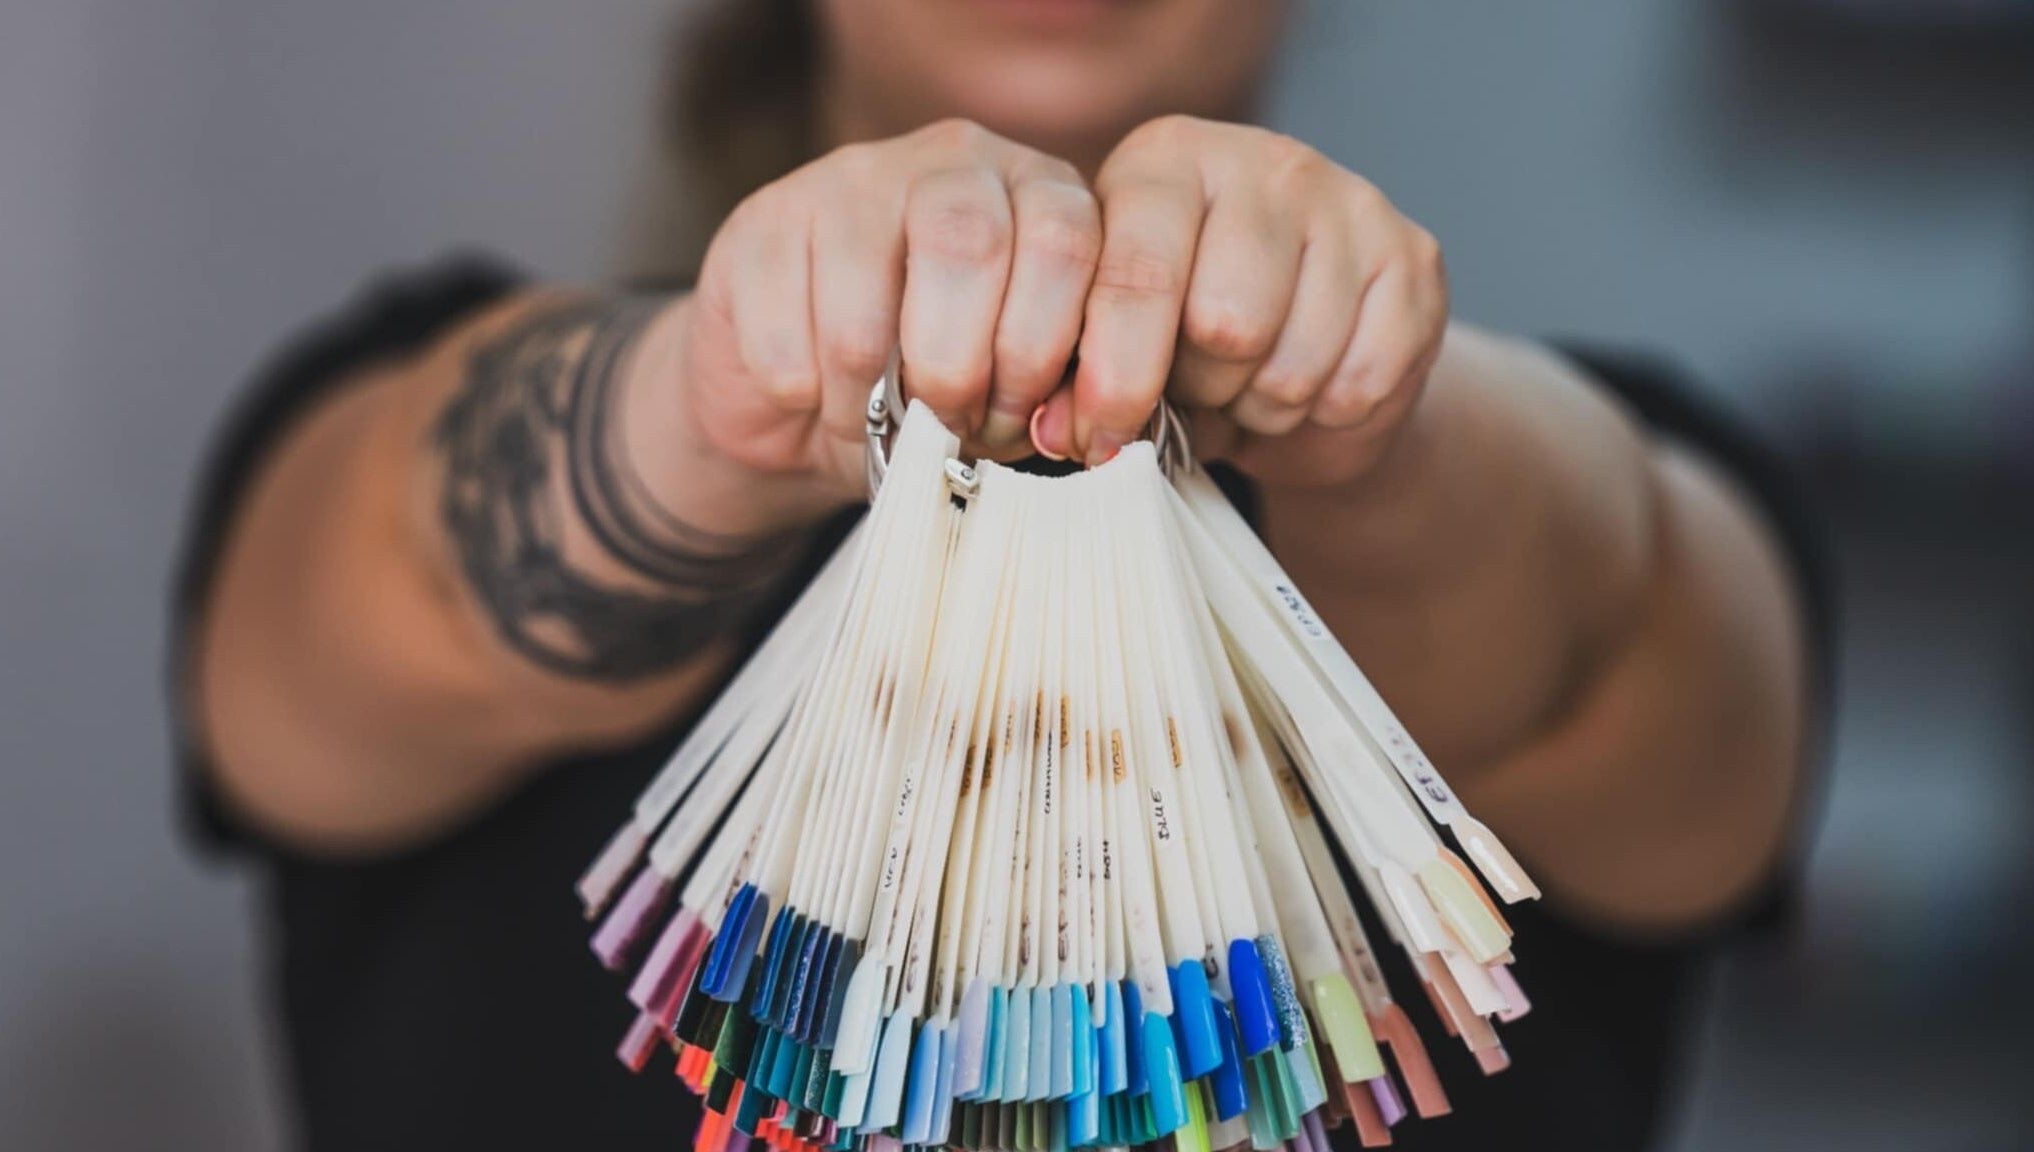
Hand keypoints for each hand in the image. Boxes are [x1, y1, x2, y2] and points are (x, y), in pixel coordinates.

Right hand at [630, 119, 1102, 528]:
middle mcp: (954, 160)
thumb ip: (1051, 396)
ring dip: (867, 403)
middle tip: (944, 424)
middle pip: (970, 247)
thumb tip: (1066, 424)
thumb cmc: (934, 391)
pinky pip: (785, 340)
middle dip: (959, 371)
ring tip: (869, 419)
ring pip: (865, 315)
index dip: (1040, 352)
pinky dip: (801, 395)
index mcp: (1039, 192)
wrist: (804, 396)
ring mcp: (852, 177)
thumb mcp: (1013, 394)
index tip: (1015, 420)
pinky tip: (808, 390)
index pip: (1065, 242)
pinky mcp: (765, 219)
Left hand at [1029, 116, 1447, 488]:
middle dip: (1205, 388)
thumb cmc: (1188, 344)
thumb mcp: (1120, 346)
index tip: (1100, 438)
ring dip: (1265, 407)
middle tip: (1204, 385)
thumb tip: (1059, 431)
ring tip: (1254, 385)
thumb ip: (1083, 380)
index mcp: (1166, 161)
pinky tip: (1314, 384)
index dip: (1117, 375)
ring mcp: (1350, 201)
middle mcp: (1264, 160)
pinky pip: (1360, 381)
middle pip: (1226, 324)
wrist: (1304, 358)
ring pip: (1294, 363)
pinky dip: (1328, 413)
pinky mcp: (1415, 257)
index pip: (1138, 273)